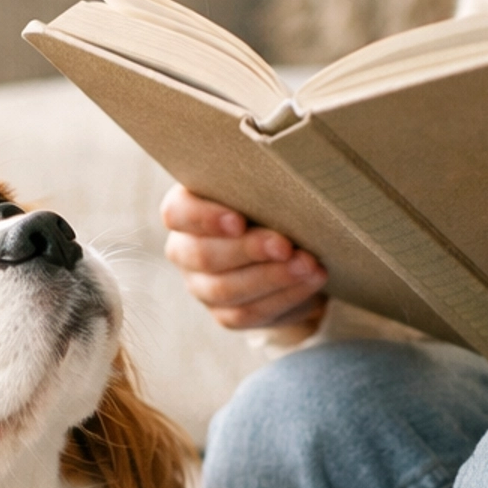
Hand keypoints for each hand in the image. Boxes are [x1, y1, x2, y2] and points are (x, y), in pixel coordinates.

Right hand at [161, 185, 327, 333]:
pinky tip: (310, 281)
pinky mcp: (226, 314)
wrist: (290, 250)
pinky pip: (249, 313)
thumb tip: (291, 173)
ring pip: (225, 290)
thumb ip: (261, 184)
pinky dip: (284, 297)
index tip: (238, 221)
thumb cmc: (272, 206)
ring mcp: (202, 287)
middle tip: (286, 245)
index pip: (177, 213)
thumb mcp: (264, 190)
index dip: (204, 218)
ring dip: (272, 277)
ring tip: (308, 265)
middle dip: (249, 250)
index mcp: (186, 211)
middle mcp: (185, 251)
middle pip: (203, 256)